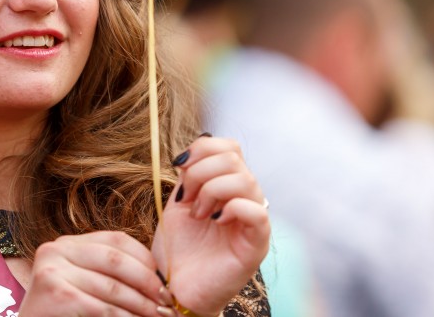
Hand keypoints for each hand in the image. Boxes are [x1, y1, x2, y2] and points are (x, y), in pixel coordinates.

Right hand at [19, 230, 175, 315]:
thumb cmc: (63, 313)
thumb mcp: (82, 284)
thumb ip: (108, 274)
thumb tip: (158, 281)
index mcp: (67, 243)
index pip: (117, 239)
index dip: (146, 259)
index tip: (164, 281)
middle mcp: (57, 249)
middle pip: (117, 261)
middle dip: (148, 284)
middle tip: (168, 303)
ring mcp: (53, 270)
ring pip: (113, 288)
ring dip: (142, 306)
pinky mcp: (56, 293)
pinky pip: (103, 308)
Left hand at [152, 134, 269, 316]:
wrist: (176, 286)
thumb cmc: (179, 248)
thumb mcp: (178, 202)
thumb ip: (189, 175)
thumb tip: (194, 150)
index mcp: (227, 185)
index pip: (229, 147)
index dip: (202, 149)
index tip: (179, 166)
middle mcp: (245, 198)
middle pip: (234, 158)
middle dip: (201, 172)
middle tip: (187, 198)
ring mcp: (254, 220)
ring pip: (245, 180)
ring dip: (211, 191)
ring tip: (198, 214)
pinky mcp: (257, 243)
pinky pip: (257, 212)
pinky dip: (232, 208)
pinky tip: (215, 221)